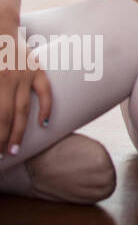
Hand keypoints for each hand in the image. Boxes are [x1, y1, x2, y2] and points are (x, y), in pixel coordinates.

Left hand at [0, 25, 51, 155]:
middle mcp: (9, 81)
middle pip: (8, 118)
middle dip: (3, 139)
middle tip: (2, 155)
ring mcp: (25, 75)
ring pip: (23, 110)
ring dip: (19, 131)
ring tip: (15, 148)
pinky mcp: (36, 69)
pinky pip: (45, 92)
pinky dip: (46, 107)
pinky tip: (44, 122)